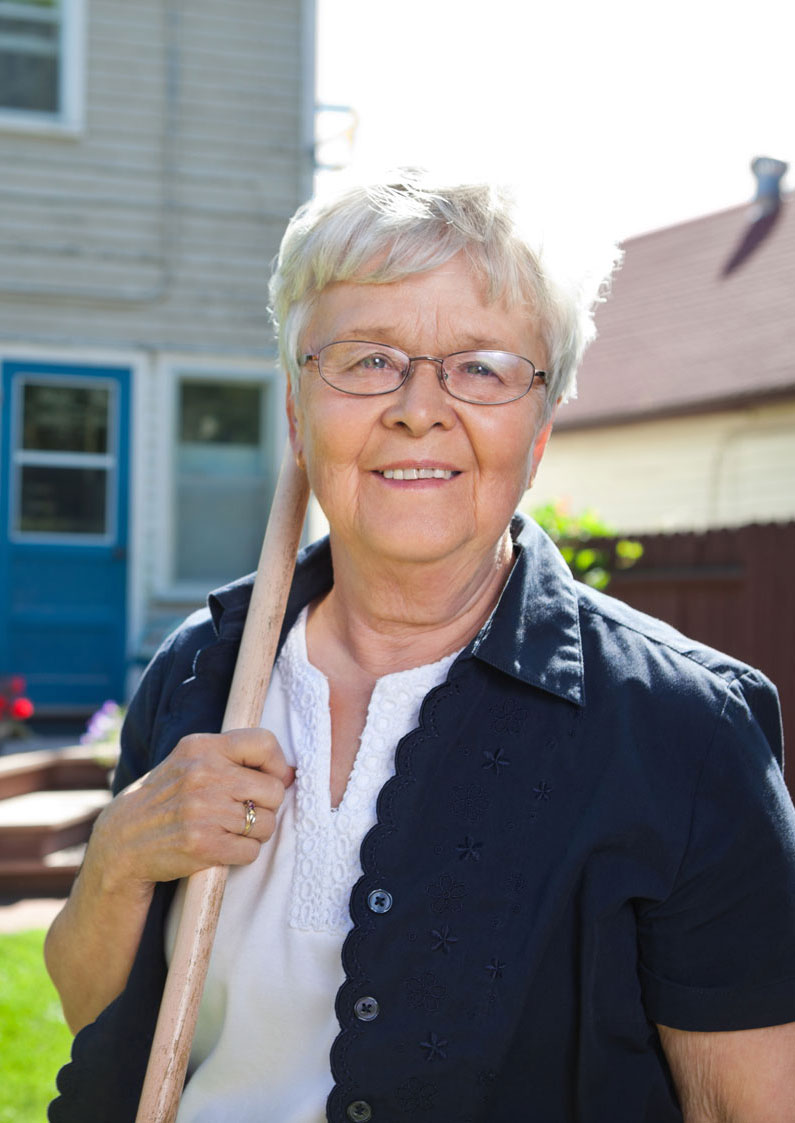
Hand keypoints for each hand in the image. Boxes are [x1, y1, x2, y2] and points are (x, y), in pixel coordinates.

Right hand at [87, 728, 294, 894]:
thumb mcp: (189, 761)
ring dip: (255, 833)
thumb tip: (288, 772)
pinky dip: (243, 853)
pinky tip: (223, 847)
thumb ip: (232, 758)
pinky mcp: (203, 845)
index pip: (264, 742)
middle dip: (266, 806)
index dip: (277, 765)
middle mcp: (203, 775)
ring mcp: (203, 811)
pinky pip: (251, 851)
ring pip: (267, 824)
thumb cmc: (166, 799)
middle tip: (244, 812)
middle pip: (273, 791)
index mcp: (202, 747)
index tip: (271, 779)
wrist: (122, 841)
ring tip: (230, 830)